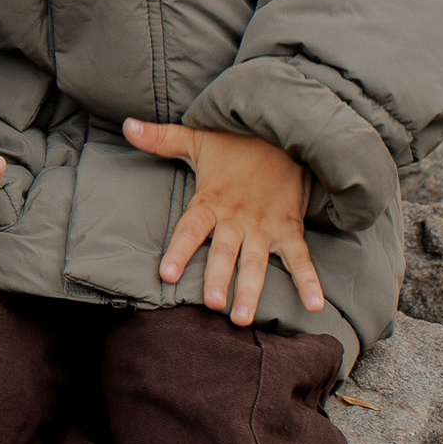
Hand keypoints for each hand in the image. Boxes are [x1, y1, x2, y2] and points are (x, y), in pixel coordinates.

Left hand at [125, 119, 324, 324]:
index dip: (178, 250)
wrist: (284, 130)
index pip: (190, 228)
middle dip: (218, 277)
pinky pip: (300, 258)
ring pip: (257, 262)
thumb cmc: (236, 141)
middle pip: (225, 252)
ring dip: (251, 290)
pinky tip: (315, 306)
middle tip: (212, 304)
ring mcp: (265, 226)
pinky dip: (309, 282)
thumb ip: (160, 138)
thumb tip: (127, 125)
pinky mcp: (290, 228)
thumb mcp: (196, 138)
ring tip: (243, 318)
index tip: (167, 275)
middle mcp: (237, 218)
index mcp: (212, 201)